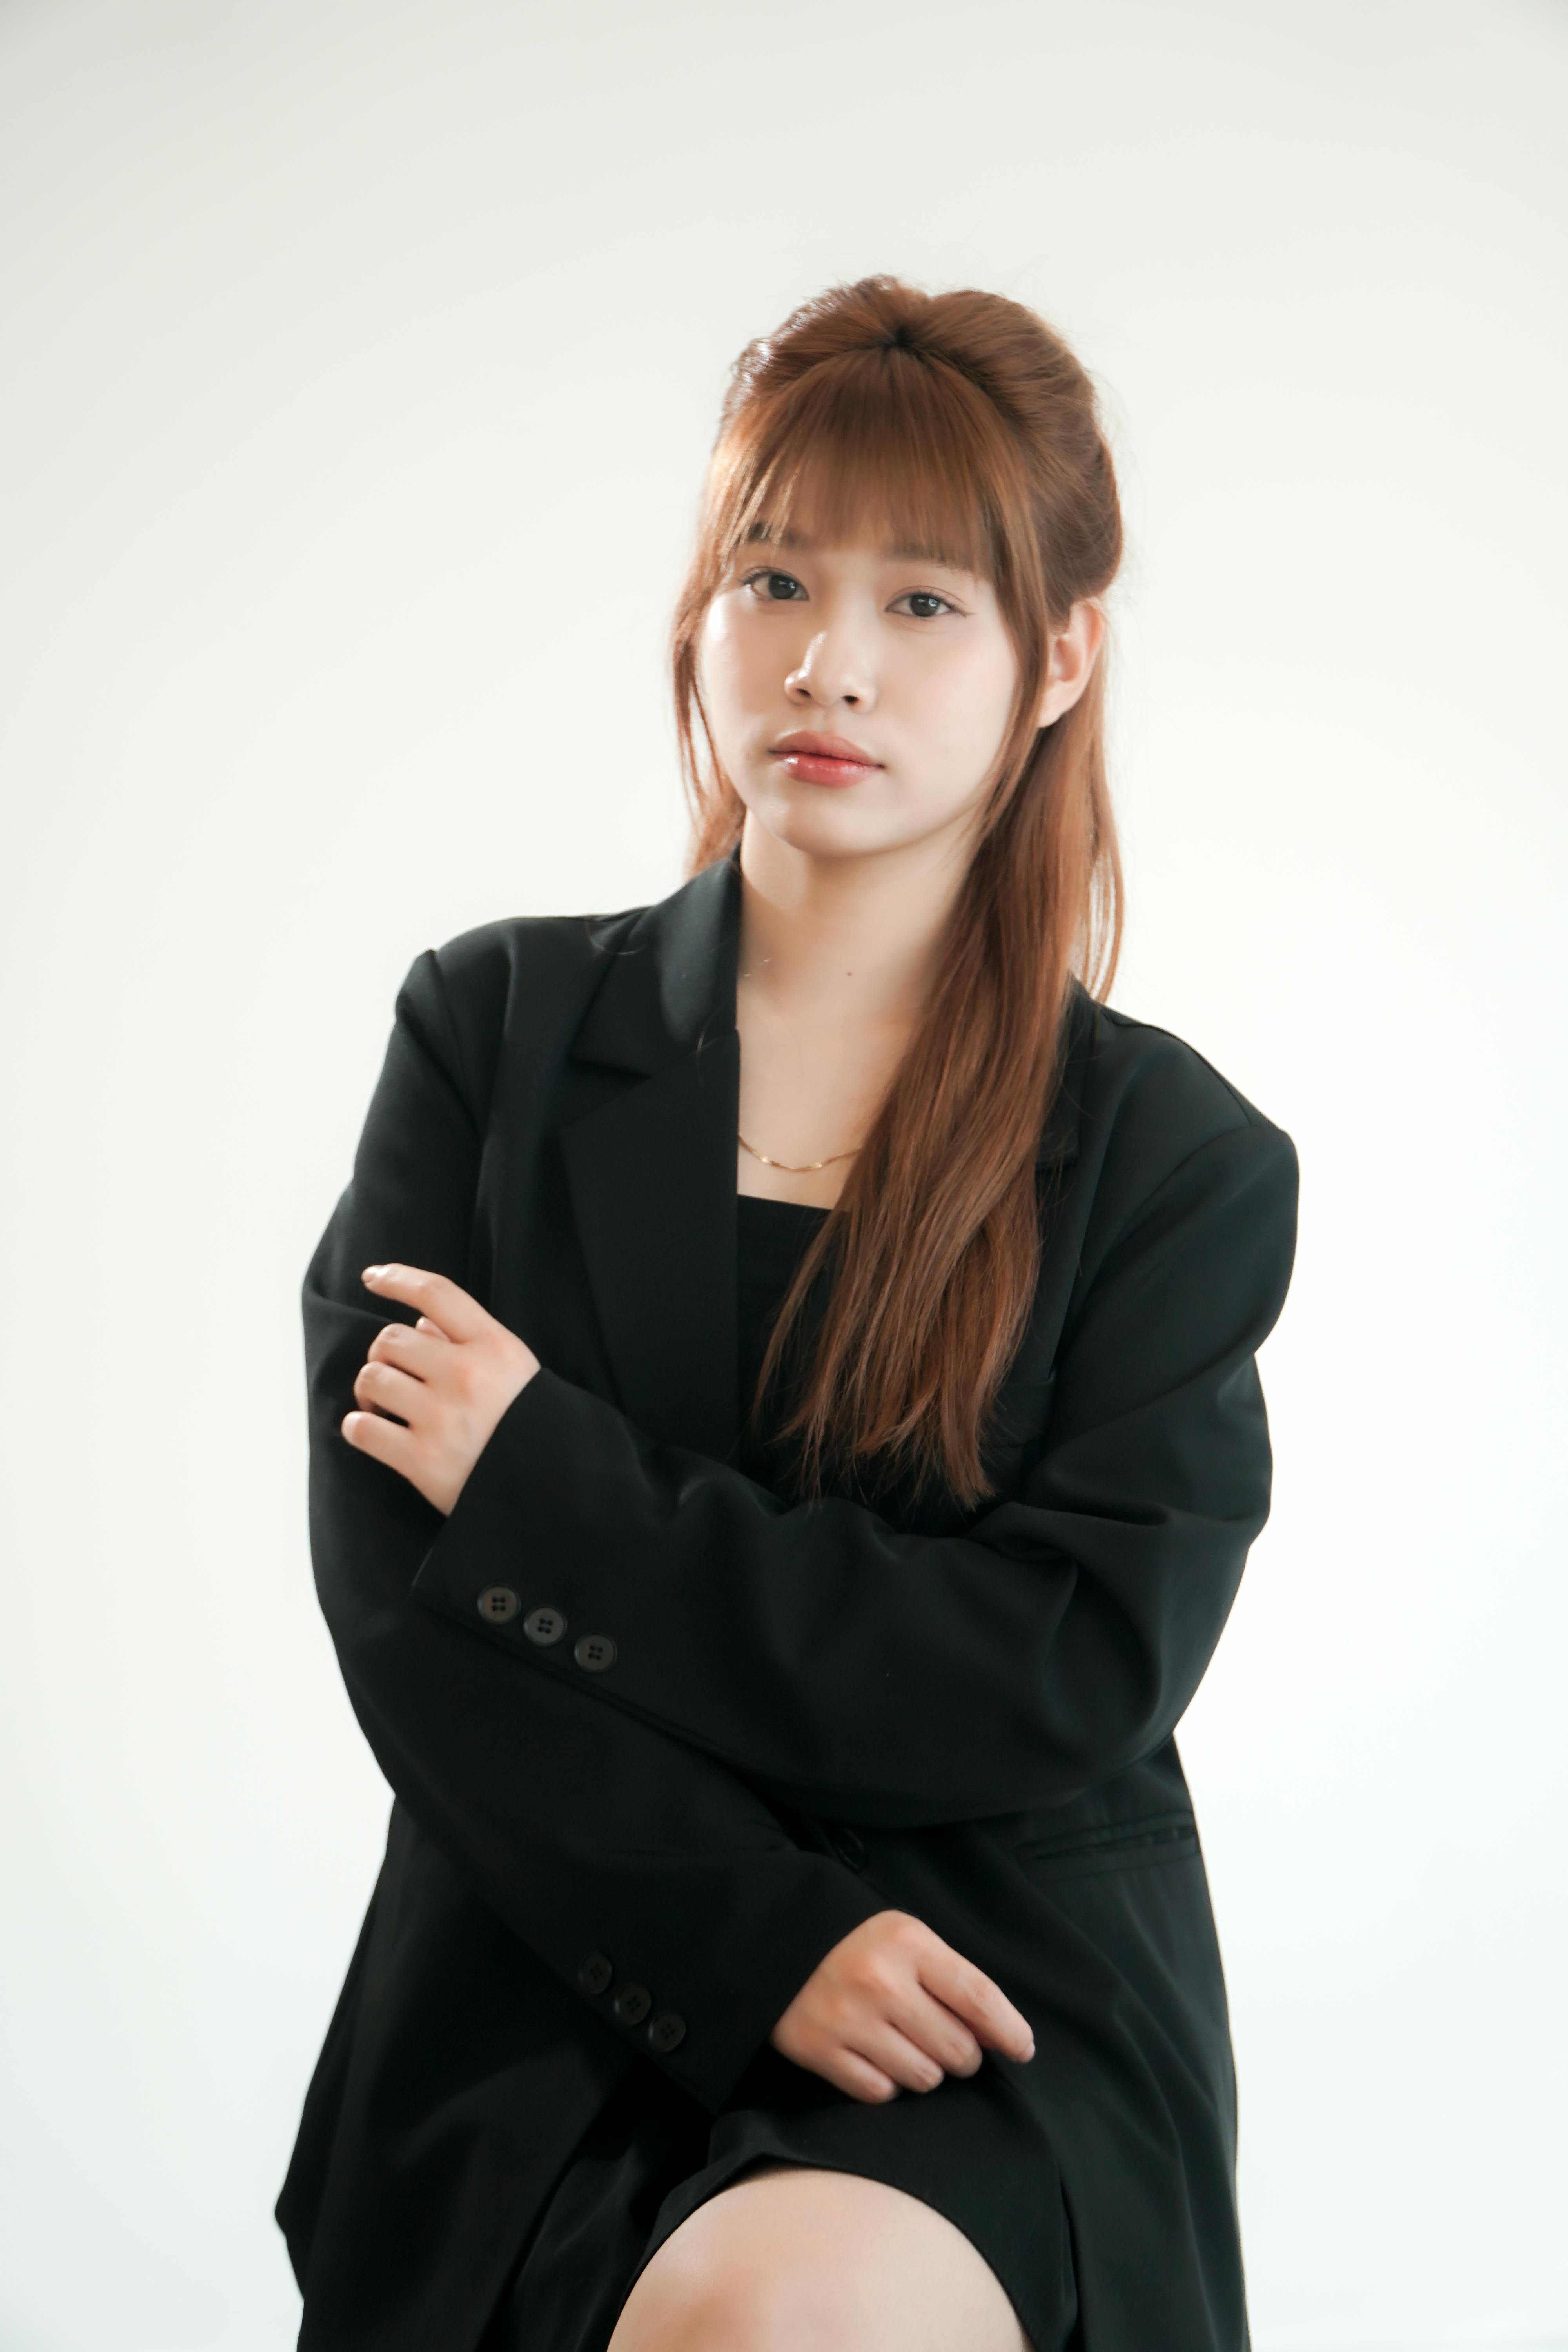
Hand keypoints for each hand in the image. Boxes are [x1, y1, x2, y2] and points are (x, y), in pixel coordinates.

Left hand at [343, 1264, 539, 1515]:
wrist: (557, 1491)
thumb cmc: (530, 1427)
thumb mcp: (516, 1371)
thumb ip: (471, 1341)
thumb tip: (419, 1324)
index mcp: (496, 1347)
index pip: (436, 1293)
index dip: (397, 1278)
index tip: (371, 1277)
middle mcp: (467, 1376)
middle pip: (391, 1338)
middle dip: (383, 1354)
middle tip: (393, 1375)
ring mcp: (443, 1418)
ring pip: (372, 1378)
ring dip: (369, 1390)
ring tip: (381, 1406)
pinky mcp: (422, 1461)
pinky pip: (361, 1428)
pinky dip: (358, 1426)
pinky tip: (372, 1430)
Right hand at [769, 1910, 1034, 2103]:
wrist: (779, 1942)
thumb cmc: (861, 1946)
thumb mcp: (911, 1942)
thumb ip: (955, 1982)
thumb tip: (1002, 2037)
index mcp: (909, 1943)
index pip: (978, 1998)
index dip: (1010, 2031)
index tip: (1023, 2049)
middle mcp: (880, 1981)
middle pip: (957, 2049)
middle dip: (962, 2053)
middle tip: (945, 2039)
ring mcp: (847, 2018)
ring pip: (923, 2079)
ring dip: (925, 2070)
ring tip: (906, 2044)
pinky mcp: (819, 2050)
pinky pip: (881, 2093)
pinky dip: (886, 2083)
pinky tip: (875, 2055)